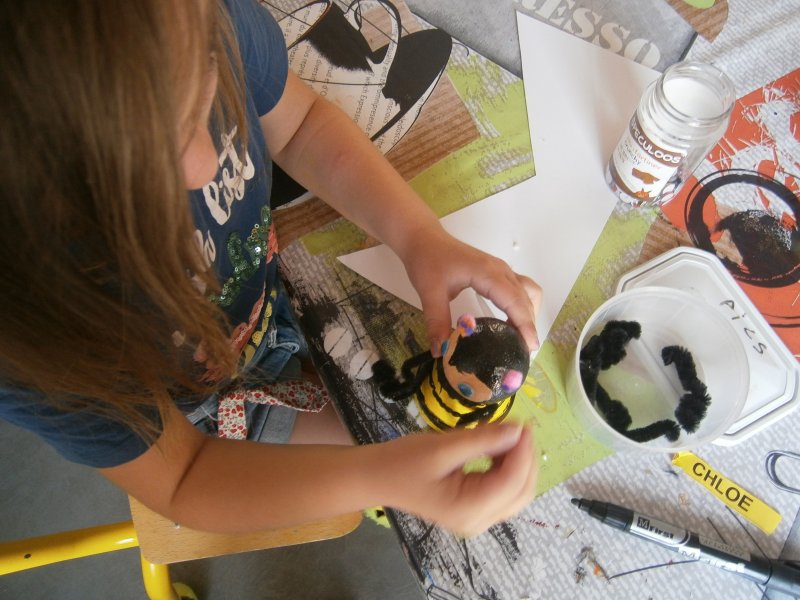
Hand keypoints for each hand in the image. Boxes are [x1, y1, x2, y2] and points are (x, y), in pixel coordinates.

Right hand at [373, 423, 537, 536]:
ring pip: (515, 493)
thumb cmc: (402, 461)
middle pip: (521, 492)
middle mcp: (478, 520)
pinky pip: (502, 492)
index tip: (523, 423)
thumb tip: (517, 431)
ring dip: (517, 463)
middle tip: (517, 427)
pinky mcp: (473, 510)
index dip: (523, 451)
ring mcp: (476, 518)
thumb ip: (482, 440)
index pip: (512, 482)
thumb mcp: (443, 447)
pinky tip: (496, 449)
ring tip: (505, 434)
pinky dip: (505, 469)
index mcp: (469, 508)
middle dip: (525, 459)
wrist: (375, 477)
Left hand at [401, 224, 541, 355]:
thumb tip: (440, 351)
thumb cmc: (427, 260)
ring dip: (528, 314)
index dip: (525, 325)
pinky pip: (520, 289)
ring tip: (518, 338)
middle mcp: (500, 271)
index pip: (515, 301)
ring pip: (527, 292)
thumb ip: (436, 322)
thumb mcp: (429, 292)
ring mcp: (501, 270)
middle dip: (529, 325)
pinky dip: (522, 306)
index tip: (529, 347)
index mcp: (488, 273)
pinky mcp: (497, 272)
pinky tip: (510, 322)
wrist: (424, 238)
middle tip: (522, 352)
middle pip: (525, 299)